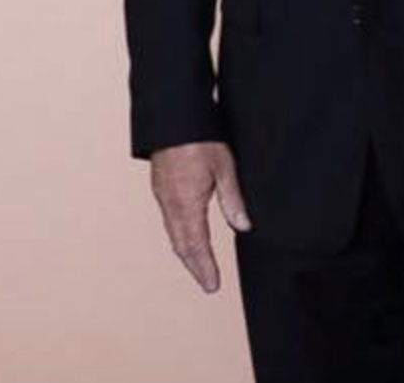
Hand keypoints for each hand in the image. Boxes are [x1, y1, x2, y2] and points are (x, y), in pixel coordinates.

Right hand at [150, 140, 250, 292]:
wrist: (172, 118)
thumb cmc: (200, 138)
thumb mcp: (224, 167)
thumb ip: (232, 200)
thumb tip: (243, 226)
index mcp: (187, 204)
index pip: (197, 246)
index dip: (205, 268)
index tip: (213, 285)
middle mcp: (171, 205)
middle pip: (182, 246)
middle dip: (195, 266)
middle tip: (207, 282)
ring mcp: (163, 196)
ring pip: (173, 234)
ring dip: (186, 253)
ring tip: (199, 266)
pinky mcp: (160, 188)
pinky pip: (169, 221)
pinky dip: (179, 237)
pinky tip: (186, 237)